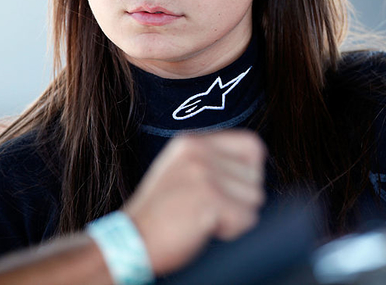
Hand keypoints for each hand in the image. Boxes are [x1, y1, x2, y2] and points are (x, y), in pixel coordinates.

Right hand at [122, 130, 265, 274]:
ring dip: (236, 215)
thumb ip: (214, 161)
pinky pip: (247, 218)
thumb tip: (255, 167)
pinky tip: (203, 228)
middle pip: (256, 174)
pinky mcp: (209, 197)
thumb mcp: (183, 170)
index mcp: (193, 142)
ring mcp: (204, 172)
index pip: (252, 144)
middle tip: (209, 208)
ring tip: (203, 217)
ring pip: (255, 197)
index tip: (231, 190)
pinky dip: (232, 230)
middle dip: (241, 198)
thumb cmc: (160, 215)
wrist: (129, 243)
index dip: (250, 171)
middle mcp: (199, 151)